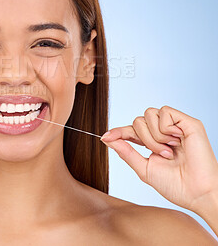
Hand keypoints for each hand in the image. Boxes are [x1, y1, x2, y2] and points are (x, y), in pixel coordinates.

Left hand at [101, 106, 217, 213]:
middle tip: (162, 155)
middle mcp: (163, 132)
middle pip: (138, 121)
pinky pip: (165, 111)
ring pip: (148, 114)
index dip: (119, 132)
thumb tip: (108, 140)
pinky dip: (165, 127)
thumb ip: (126, 152)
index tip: (106, 137)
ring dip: (154, 136)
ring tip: (170, 150)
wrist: (197, 193)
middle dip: (144, 140)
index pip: (131, 130)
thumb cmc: (175, 185)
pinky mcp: (188, 122)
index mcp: (153, 143)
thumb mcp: (144, 168)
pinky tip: (176, 139)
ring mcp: (175, 126)